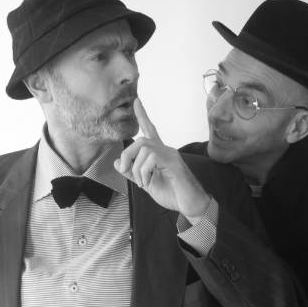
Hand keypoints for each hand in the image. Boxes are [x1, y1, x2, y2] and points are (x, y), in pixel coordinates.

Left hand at [115, 99, 210, 221]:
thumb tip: (117, 162)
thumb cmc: (172, 194)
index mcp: (159, 155)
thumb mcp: (146, 184)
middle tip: (125, 171)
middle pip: (140, 140)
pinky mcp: (173, 163)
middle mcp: (165, 150)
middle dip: (127, 155)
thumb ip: (132, 173)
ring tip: (142, 182)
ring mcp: (170, 155)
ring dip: (135, 168)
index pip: (150, 130)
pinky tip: (148, 183)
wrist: (190, 206)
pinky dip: (143, 172)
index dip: (142, 115)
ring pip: (143, 149)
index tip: (136, 101)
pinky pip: (151, 159)